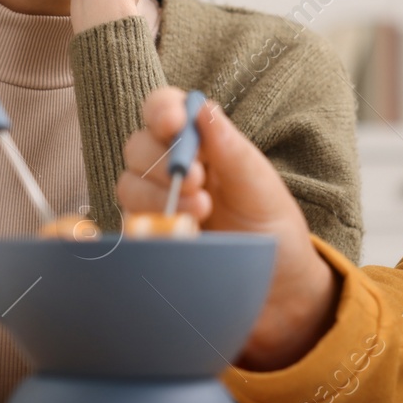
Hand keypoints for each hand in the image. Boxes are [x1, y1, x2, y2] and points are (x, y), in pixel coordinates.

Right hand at [118, 87, 337, 369]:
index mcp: (202, 145)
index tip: (173, 123)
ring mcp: (156, 206)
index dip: (161, 110)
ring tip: (201, 215)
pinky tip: (184, 238)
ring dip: (158, 196)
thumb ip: (230, 148)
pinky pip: (127, 228)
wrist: (277, 294)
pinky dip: (151, 229)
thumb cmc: (272, 231)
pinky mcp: (148, 241)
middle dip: (162, 160)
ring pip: (126, 185)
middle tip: (199, 182)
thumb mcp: (259, 186)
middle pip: (137, 146)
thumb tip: (203, 108)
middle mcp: (172, 170)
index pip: (165, 111)